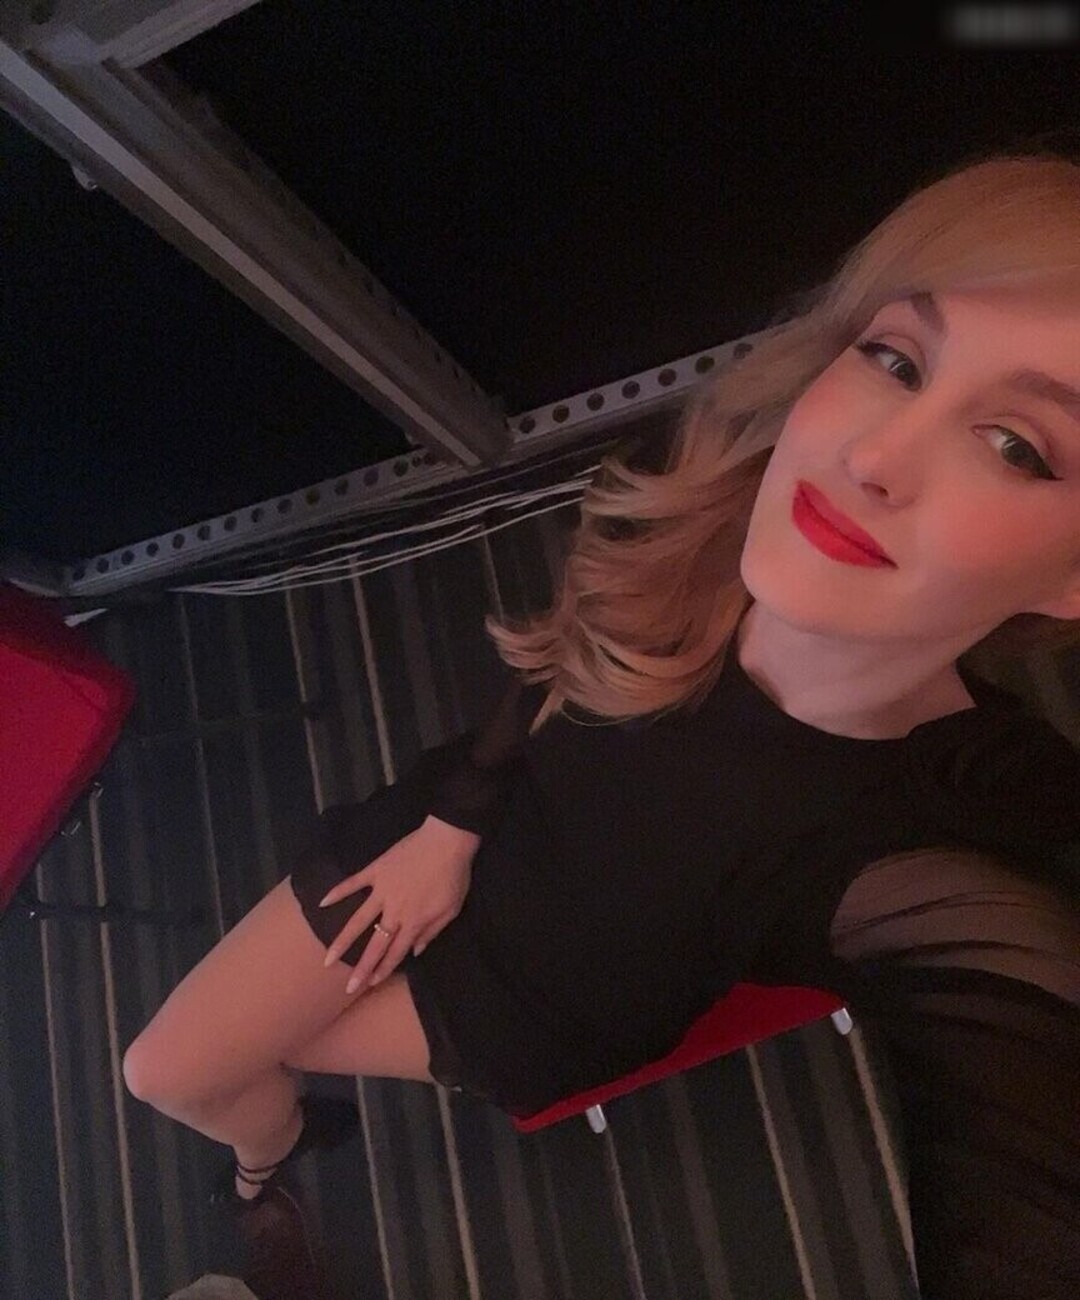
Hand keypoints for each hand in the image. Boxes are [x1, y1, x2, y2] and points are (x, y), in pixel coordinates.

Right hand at [318, 815, 479, 994]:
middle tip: (346, 988)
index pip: (396, 952)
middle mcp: (394, 910)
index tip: (370, 984)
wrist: (447, 840)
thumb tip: (415, 952)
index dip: (383, 970)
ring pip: (358, 920)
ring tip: (328, 958)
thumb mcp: (451, 909)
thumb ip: (432, 932)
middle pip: (375, 944)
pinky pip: (353, 883)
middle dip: (361, 968)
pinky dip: (338, 892)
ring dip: (342, 941)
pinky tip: (322, 903)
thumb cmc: (454, 876)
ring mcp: (382, 890)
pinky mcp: (376, 870)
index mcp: (414, 921)